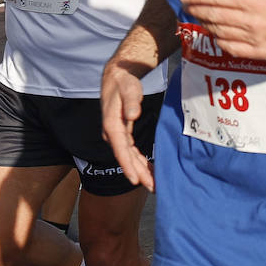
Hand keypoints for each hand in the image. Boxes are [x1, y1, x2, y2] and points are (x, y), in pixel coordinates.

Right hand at [101, 60, 155, 189]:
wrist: (117, 78)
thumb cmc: (123, 83)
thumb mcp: (128, 88)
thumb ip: (131, 101)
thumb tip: (132, 115)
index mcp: (112, 124)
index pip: (120, 149)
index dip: (128, 165)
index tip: (135, 180)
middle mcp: (113, 133)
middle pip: (125, 157)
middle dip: (138, 174)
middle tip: (153, 187)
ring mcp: (118, 135)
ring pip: (129, 157)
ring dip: (140, 171)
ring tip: (153, 184)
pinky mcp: (123, 134)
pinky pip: (131, 152)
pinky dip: (140, 162)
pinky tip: (149, 171)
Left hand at [177, 0, 265, 59]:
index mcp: (254, 1)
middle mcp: (250, 22)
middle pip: (214, 15)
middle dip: (196, 8)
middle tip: (184, 4)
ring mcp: (253, 40)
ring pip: (220, 32)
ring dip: (205, 23)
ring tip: (198, 16)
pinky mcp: (258, 53)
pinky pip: (231, 49)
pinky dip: (219, 41)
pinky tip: (216, 34)